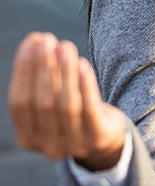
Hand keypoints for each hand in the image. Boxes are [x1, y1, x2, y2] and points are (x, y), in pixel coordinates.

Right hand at [8, 32, 125, 170]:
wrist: (104, 136)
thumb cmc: (72, 108)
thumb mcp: (52, 99)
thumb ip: (41, 76)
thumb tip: (35, 40)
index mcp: (28, 138)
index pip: (19, 102)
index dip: (24, 70)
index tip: (31, 42)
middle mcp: (48, 146)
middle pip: (43, 102)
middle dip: (44, 68)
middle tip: (48, 40)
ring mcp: (74, 145)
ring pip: (67, 104)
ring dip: (65, 72)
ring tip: (66, 46)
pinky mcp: (97, 137)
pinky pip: (90, 109)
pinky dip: (86, 85)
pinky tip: (82, 64)